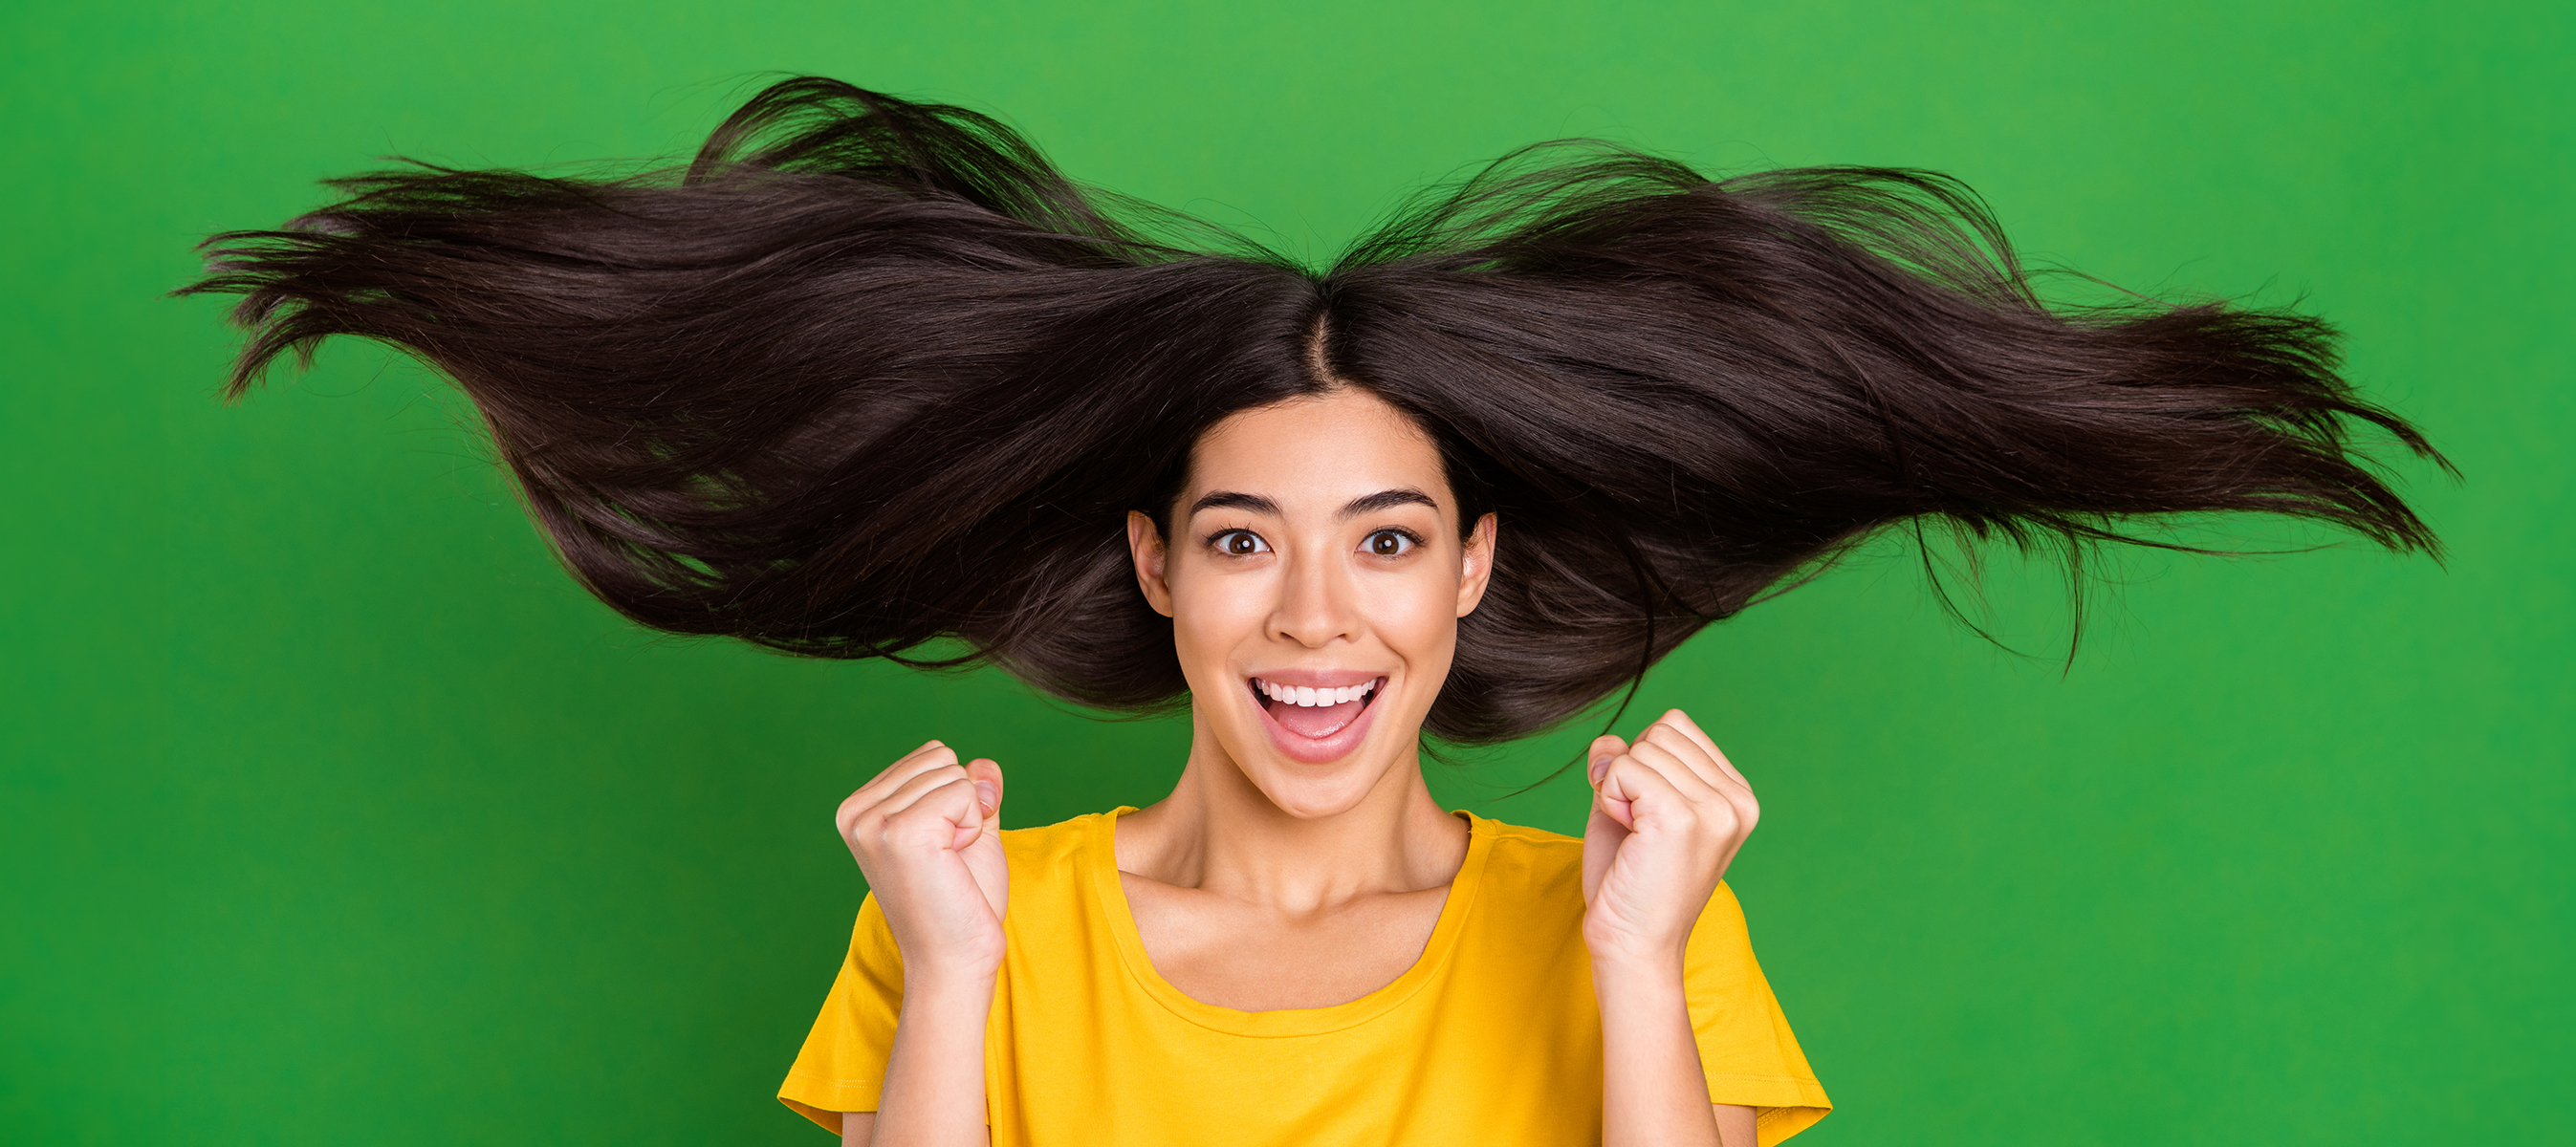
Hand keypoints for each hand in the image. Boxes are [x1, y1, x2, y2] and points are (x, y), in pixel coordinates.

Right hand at [835, 740, 1010, 977]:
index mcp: (858, 809)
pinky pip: (964, 792)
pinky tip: (951, 864)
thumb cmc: (961, 902)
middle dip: (963, 806)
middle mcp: (855, 813)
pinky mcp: (900, 833)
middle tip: (947, 858)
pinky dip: (972, 827)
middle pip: (941, 758)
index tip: (941, 846)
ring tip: (947, 864)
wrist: (955, 959)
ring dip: (967, 819)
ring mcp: (873, 823)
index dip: (955, 798)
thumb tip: (983, 763)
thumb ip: (973, 791)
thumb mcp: (968, 830)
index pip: (930, 755)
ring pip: (954, 774)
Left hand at [1580, 709, 1758, 967]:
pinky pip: (1623, 768)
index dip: (1643, 763)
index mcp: (1737, 796)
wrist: (1634, 946)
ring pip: (1640, 748)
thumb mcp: (1629, 808)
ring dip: (1617, 789)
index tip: (1648, 816)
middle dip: (1630, 773)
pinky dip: (1609, 797)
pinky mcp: (1682, 818)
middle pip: (1660, 731)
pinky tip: (1628, 836)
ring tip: (1635, 838)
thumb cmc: (1631, 885)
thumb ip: (1623, 765)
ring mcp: (1715, 809)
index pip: (1677, 727)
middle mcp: (1737, 800)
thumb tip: (1607, 741)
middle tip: (1638, 831)